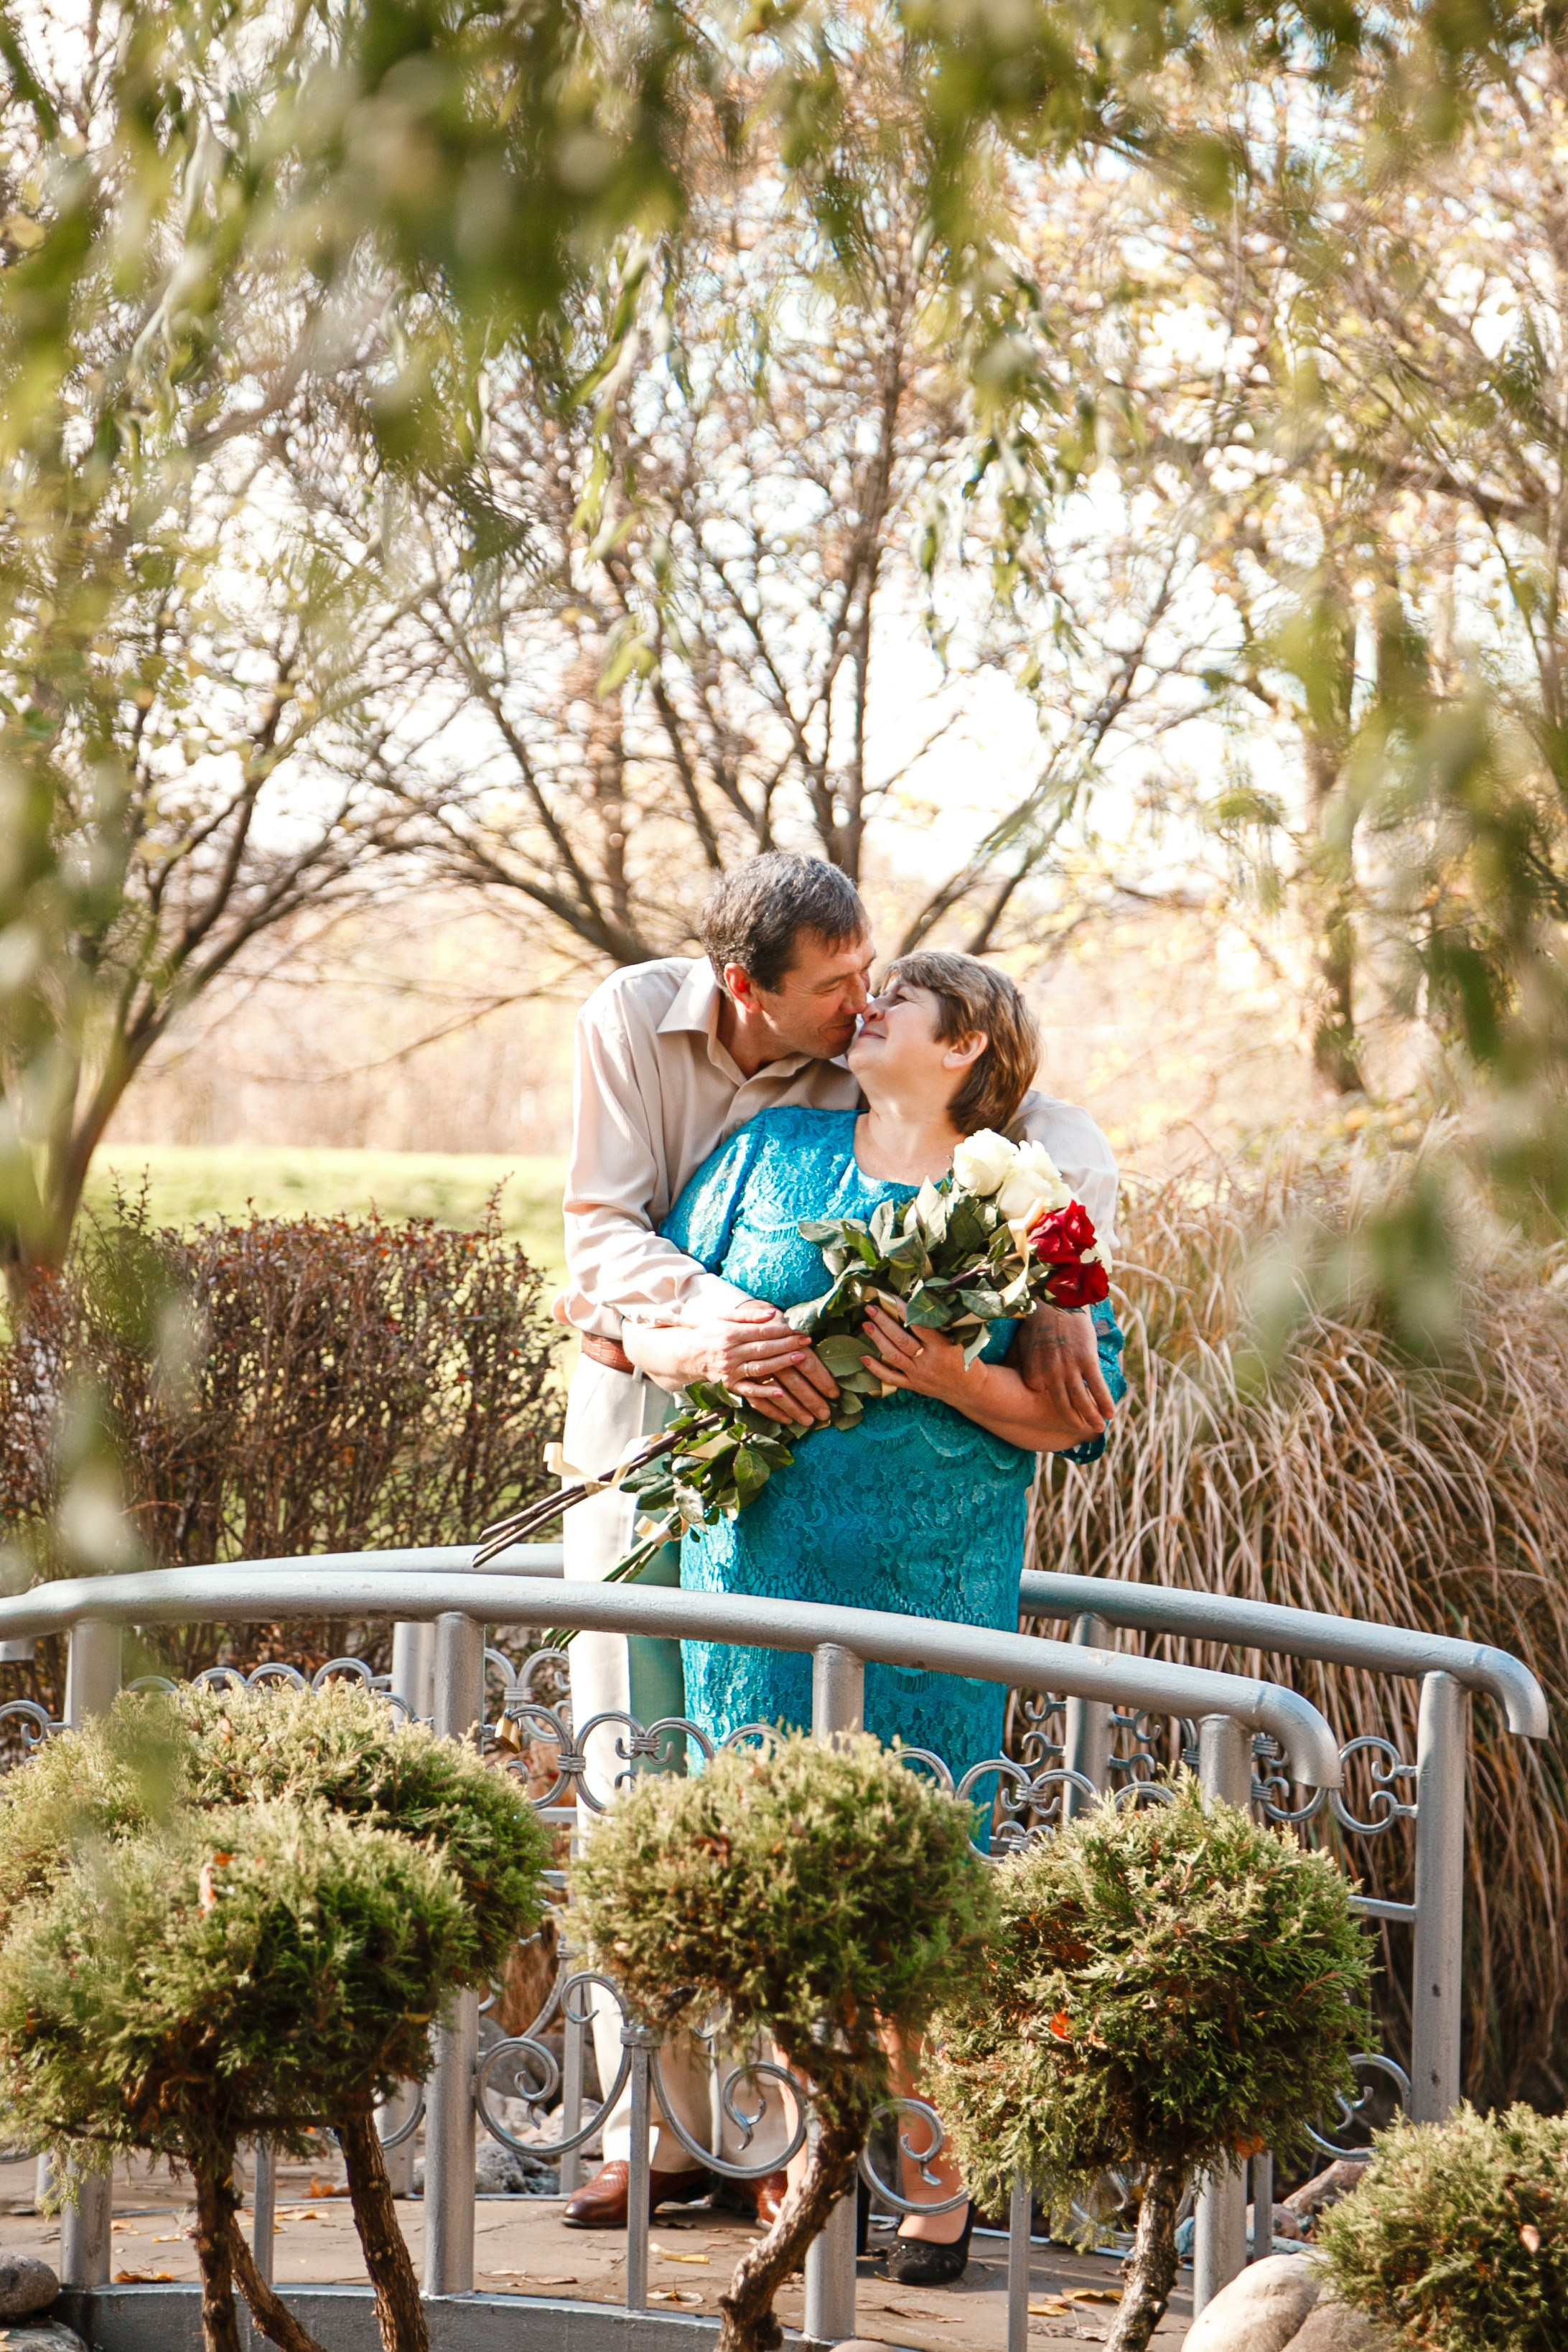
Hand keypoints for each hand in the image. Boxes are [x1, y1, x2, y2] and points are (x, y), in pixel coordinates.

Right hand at [691, 1302, 839, 1426]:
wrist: (687, 1355)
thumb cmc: (710, 1333)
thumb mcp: (724, 1318)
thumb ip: (749, 1316)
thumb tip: (773, 1313)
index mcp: (729, 1334)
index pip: (760, 1332)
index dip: (780, 1330)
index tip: (797, 1329)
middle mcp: (730, 1353)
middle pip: (763, 1348)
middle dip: (787, 1344)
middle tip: (805, 1341)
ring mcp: (730, 1371)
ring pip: (760, 1368)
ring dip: (781, 1363)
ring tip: (800, 1358)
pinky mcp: (730, 1386)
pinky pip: (750, 1391)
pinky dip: (765, 1393)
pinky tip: (781, 1393)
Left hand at [861, 1303, 974, 1407]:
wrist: (970, 1390)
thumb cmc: (966, 1359)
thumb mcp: (961, 1340)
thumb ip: (942, 1326)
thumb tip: (920, 1303)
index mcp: (942, 1348)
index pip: (920, 1326)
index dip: (905, 1311)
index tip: (892, 1299)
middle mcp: (928, 1362)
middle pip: (901, 1340)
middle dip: (884, 1322)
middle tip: (871, 1308)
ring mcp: (918, 1375)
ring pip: (893, 1356)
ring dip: (878, 1339)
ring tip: (866, 1324)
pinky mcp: (913, 1385)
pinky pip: (891, 1378)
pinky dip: (876, 1369)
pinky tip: (864, 1358)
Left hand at [1012, 1305, 1114, 1438]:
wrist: (1056, 1298)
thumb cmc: (1037, 1320)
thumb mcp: (1021, 1344)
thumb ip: (1019, 1363)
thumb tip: (1008, 1374)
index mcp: (1033, 1372)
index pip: (1040, 1395)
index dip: (1051, 1402)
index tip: (1062, 1409)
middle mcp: (1049, 1374)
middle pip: (1062, 1406)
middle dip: (1073, 1421)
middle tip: (1082, 1432)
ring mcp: (1068, 1368)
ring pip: (1080, 1401)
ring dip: (1090, 1418)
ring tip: (1098, 1429)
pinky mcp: (1085, 1359)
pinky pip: (1096, 1386)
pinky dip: (1103, 1402)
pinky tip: (1110, 1414)